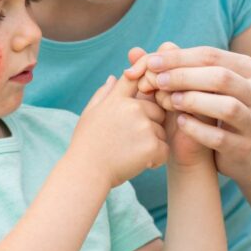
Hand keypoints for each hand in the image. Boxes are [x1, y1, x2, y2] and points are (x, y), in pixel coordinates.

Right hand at [70, 58, 168, 187]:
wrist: (86, 172)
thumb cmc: (86, 145)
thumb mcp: (89, 114)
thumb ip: (103, 93)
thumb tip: (114, 77)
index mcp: (116, 99)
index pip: (135, 78)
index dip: (144, 80)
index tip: (145, 93)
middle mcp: (132, 108)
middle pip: (156, 109)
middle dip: (150, 124)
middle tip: (132, 141)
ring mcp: (143, 126)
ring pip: (161, 131)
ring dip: (153, 143)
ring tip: (133, 154)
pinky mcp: (152, 145)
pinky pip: (165, 149)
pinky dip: (156, 159)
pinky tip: (141, 163)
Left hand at [133, 45, 250, 182]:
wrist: (239, 150)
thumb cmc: (211, 110)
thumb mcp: (196, 86)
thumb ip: (169, 67)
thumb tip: (133, 52)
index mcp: (248, 69)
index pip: (211, 55)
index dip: (178, 58)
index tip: (150, 62)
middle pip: (221, 77)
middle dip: (184, 77)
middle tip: (156, 81)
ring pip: (227, 106)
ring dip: (194, 101)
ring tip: (169, 101)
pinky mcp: (245, 147)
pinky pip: (220, 137)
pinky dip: (197, 129)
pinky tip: (179, 123)